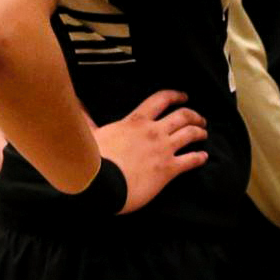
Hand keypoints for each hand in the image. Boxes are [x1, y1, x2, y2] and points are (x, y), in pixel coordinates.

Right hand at [94, 90, 207, 214]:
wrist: (100, 183)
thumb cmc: (92, 159)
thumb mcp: (89, 134)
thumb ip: (86, 118)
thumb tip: (75, 103)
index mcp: (136, 121)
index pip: (161, 100)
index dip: (176, 96)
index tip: (184, 97)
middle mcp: (153, 131)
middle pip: (182, 116)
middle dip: (194, 115)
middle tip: (200, 119)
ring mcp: (163, 149)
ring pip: (190, 134)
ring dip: (200, 132)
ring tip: (203, 134)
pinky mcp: (168, 169)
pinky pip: (191, 160)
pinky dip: (200, 157)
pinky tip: (203, 157)